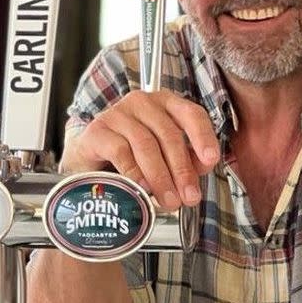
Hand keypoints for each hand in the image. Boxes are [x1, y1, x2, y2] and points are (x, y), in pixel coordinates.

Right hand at [60, 90, 220, 209]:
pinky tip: (142, 187)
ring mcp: (118, 113)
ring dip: (160, 176)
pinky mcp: (97, 130)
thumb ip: (186, 160)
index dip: (203, 137)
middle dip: (182, 169)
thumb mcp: (165, 156)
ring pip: (146, 143)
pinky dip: (134, 172)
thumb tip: (200, 169)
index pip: (191, 114)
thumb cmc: (132, 155)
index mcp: (166, 104)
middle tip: (188, 196)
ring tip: (168, 200)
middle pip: (169, 134)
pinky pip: (120, 150)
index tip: (210, 160)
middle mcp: (143, 102)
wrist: (91, 158)